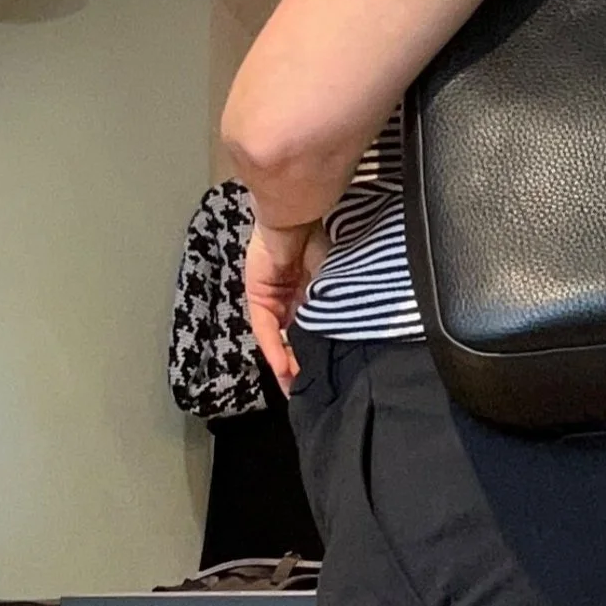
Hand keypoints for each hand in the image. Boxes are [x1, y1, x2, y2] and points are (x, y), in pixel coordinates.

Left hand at [244, 221, 325, 391]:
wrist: (303, 217)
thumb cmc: (331, 241)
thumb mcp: (339, 283)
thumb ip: (337, 308)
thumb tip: (349, 336)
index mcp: (317, 289)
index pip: (316, 328)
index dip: (320, 351)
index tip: (328, 376)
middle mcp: (294, 295)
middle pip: (296, 337)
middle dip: (302, 364)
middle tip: (310, 389)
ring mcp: (273, 296)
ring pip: (280, 337)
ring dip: (287, 362)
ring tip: (296, 386)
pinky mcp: (257, 294)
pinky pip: (265, 328)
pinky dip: (274, 348)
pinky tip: (283, 368)